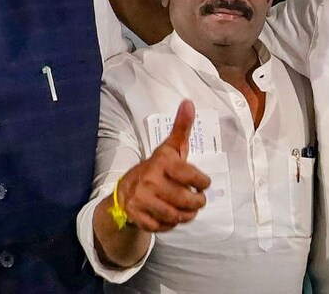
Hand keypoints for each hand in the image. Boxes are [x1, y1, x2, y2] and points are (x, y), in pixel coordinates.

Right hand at [118, 101, 209, 231]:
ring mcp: (141, 200)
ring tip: (188, 210)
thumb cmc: (157, 168)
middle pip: (187, 201)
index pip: (192, 176)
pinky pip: (163, 227)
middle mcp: (150, 181)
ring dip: (187, 216)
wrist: (125, 191)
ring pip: (176, 216)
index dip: (203, 182)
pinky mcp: (137, 217)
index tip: (203, 183)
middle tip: (198, 200)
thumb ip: (181, 127)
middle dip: (197, 202)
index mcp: (161, 163)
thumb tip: (189, 102)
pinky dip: (170, 225)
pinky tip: (170, 216)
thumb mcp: (170, 148)